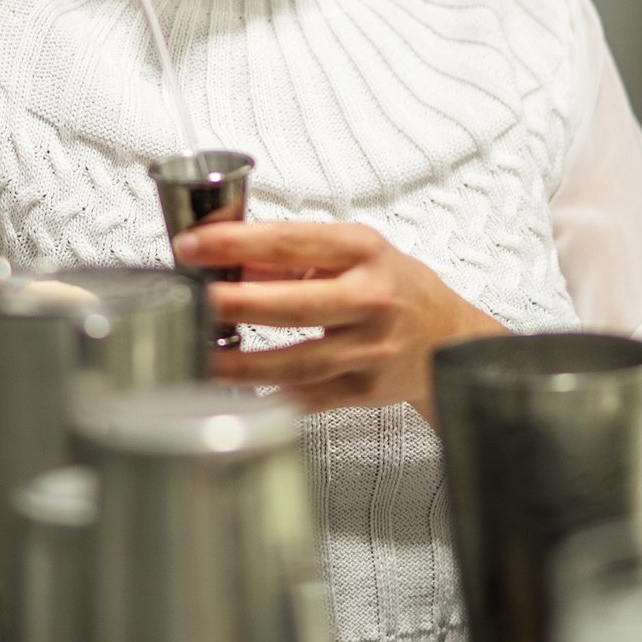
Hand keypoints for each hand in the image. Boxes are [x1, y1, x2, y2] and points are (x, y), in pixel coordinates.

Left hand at [175, 222, 507, 421]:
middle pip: (296, 305)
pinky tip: (238, 396)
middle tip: (194, 302)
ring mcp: (371, 349)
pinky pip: (310, 399)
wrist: (448, 338)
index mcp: (363, 251)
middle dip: (237, 304)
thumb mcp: (352, 253)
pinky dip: (271, 400)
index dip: (236, 243)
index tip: (192, 245)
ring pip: (299, 363)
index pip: (291, 241)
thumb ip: (291, 257)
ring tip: (203, 357)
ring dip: (244, 364)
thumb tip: (225, 261)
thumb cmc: (394, 287)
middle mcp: (371, 298)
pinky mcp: (366, 389)